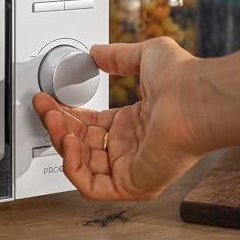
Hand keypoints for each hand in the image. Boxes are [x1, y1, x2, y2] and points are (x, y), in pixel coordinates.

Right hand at [33, 38, 207, 200]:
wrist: (196, 99)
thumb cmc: (182, 79)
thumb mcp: (144, 57)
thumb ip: (117, 56)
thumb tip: (96, 52)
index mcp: (133, 123)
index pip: (90, 125)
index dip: (68, 114)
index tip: (50, 100)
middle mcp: (131, 147)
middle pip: (81, 144)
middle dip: (58, 126)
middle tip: (44, 107)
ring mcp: (131, 167)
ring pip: (82, 165)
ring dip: (62, 143)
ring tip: (53, 120)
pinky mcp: (132, 184)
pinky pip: (92, 186)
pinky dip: (74, 168)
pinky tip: (69, 143)